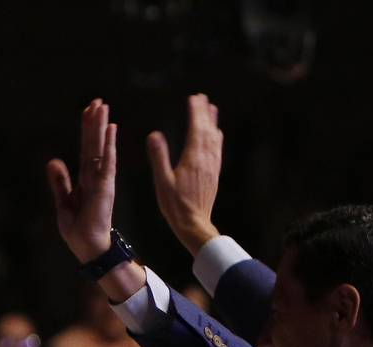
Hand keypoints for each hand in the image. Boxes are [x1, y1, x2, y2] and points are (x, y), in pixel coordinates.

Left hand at [47, 99, 118, 262]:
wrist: (87, 246)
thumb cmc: (78, 227)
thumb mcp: (63, 201)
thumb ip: (60, 181)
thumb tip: (53, 160)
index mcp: (86, 178)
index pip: (86, 149)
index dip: (86, 129)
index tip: (87, 110)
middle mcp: (96, 175)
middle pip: (94, 143)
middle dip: (94, 122)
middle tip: (97, 100)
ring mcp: (102, 180)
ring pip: (101, 147)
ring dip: (101, 126)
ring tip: (103, 106)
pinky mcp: (105, 187)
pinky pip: (108, 161)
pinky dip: (109, 145)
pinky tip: (111, 128)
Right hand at [147, 94, 223, 255]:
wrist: (194, 224)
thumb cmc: (175, 205)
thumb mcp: (162, 181)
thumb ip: (159, 157)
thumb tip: (154, 134)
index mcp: (193, 159)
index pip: (195, 128)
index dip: (195, 112)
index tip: (193, 97)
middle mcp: (206, 159)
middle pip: (206, 130)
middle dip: (203, 112)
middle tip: (201, 97)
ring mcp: (212, 166)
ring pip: (214, 138)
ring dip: (212, 122)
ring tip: (211, 107)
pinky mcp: (214, 174)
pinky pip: (217, 150)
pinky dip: (216, 137)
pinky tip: (216, 133)